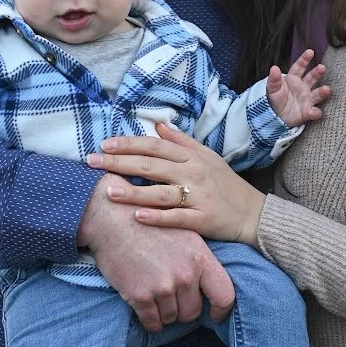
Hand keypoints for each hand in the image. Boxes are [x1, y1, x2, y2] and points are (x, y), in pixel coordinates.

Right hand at [76, 176, 235, 331]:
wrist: (111, 218)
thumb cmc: (148, 223)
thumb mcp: (184, 233)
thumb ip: (199, 260)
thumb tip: (208, 286)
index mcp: (200, 258)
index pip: (224, 295)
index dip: (221, 310)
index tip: (215, 314)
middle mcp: (184, 274)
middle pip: (193, 311)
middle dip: (183, 310)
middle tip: (172, 300)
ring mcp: (162, 286)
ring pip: (171, 318)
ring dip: (165, 314)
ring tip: (156, 298)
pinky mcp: (140, 295)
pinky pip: (152, 323)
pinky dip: (151, 322)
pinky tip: (147, 313)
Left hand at [87, 123, 266, 247]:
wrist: (253, 213)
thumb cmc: (226, 184)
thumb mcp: (207, 157)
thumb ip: (182, 142)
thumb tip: (159, 126)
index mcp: (191, 157)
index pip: (154, 147)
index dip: (128, 144)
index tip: (105, 145)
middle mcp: (193, 173)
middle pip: (151, 166)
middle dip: (119, 163)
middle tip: (92, 162)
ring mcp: (198, 197)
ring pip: (161, 193)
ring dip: (133, 192)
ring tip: (108, 191)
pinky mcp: (203, 219)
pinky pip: (176, 218)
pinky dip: (157, 217)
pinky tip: (137, 217)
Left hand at [267, 49, 330, 126]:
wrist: (274, 116)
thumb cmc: (274, 99)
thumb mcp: (272, 89)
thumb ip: (274, 79)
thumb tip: (274, 67)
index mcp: (293, 79)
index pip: (299, 67)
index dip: (304, 59)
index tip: (310, 52)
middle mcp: (303, 87)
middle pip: (312, 78)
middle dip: (318, 73)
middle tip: (322, 67)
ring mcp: (307, 99)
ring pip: (317, 94)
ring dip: (322, 92)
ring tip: (326, 89)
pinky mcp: (307, 112)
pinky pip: (314, 112)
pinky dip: (315, 112)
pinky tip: (313, 112)